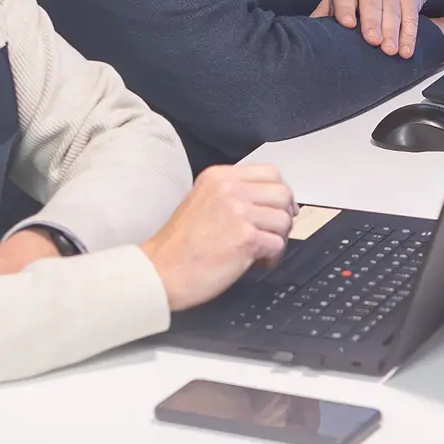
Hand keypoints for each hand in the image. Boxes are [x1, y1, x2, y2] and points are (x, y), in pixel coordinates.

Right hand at [142, 163, 296, 309]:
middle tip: (273, 232)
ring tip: (261, 250)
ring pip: (284, 219)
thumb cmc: (178, 246)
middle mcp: (230, 189)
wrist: (160, 271)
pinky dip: (272, 256)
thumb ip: (233, 195)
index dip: (279, 193)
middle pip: (283, 193)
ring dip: (279, 238)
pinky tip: (257, 262)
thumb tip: (271, 202)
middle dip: (283, 216)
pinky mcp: (245, 238)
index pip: (269, 172)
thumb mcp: (202, 201)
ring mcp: (238, 212)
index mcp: (219, 177)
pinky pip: (278, 243)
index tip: (278, 209)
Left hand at [312, 0, 425, 56]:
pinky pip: (411, 17)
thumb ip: (326, 12)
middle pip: (372, 4)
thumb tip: (305, 35)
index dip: (345, 8)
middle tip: (373, 41)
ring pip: (393, 12)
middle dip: (373, 23)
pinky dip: (409, 36)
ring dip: (393, 33)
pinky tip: (406, 51)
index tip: (348, 24)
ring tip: (390, 51)